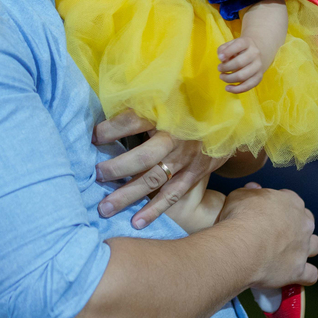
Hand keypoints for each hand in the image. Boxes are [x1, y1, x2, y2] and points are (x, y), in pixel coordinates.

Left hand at [93, 110, 227, 228]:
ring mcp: (186, 159)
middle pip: (142, 157)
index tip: (92, 138)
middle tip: (95, 176)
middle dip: (116, 169)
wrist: (226, 116)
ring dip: (128, 195)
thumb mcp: (166, 95)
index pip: (131, 122)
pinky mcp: (195, 174)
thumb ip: (142, 102)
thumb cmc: (186, 103)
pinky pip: (173, 194)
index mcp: (165, 114)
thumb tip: (109, 107)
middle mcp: (175, 138)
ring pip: (153, 180)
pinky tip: (136, 222)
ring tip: (105, 208)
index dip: (109, 130)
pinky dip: (155, 210)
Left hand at [217, 36, 263, 92]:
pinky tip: (228, 88)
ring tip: (222, 76)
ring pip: (243, 76)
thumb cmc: (238, 49)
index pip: (238, 45)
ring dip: (229, 79)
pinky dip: (237, 89)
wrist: (256, 53)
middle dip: (226, 68)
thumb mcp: (230, 44)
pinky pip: (248, 86)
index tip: (219, 58)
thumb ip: (223, 49)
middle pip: (239, 63)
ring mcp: (258, 66)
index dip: (227, 52)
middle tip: (219, 69)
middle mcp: (255, 53)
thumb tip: (222, 58)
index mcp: (247, 42)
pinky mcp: (259, 77)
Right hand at [217, 183, 317, 287]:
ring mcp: (303, 247)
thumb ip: (249, 192)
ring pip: (315, 246)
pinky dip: (305, 275)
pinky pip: (311, 275)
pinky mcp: (299, 270)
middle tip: (277, 232)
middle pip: (307, 222)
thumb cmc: (239, 217)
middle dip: (296, 226)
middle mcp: (303, 223)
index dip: (279, 206)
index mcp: (290, 201)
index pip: (291, 200)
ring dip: (305, 249)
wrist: (241, 246)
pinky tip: (295, 275)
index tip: (267, 212)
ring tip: (288, 254)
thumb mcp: (238, 196)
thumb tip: (254, 188)